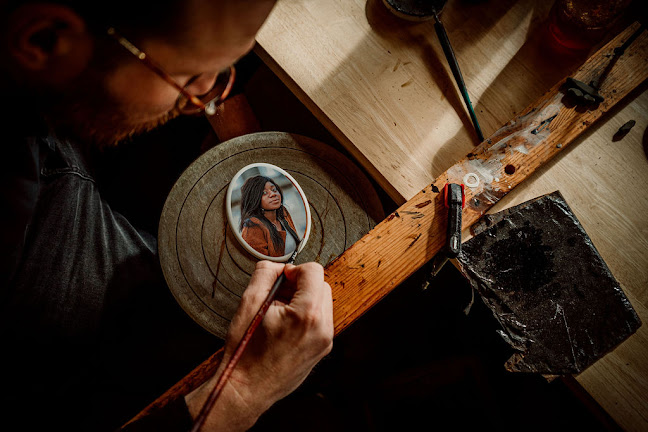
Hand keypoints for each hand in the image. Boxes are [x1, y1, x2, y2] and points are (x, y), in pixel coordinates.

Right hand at [186, 261, 332, 430]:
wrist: (247, 389)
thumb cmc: (245, 351)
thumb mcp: (249, 303)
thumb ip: (265, 274)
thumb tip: (277, 266)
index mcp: (307, 314)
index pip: (314, 271)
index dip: (294, 269)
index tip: (281, 278)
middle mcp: (322, 327)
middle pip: (321, 285)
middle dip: (301, 283)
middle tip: (277, 294)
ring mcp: (325, 341)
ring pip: (323, 301)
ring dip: (305, 298)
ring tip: (279, 311)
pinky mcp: (323, 349)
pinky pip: (321, 320)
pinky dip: (307, 315)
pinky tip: (285, 325)